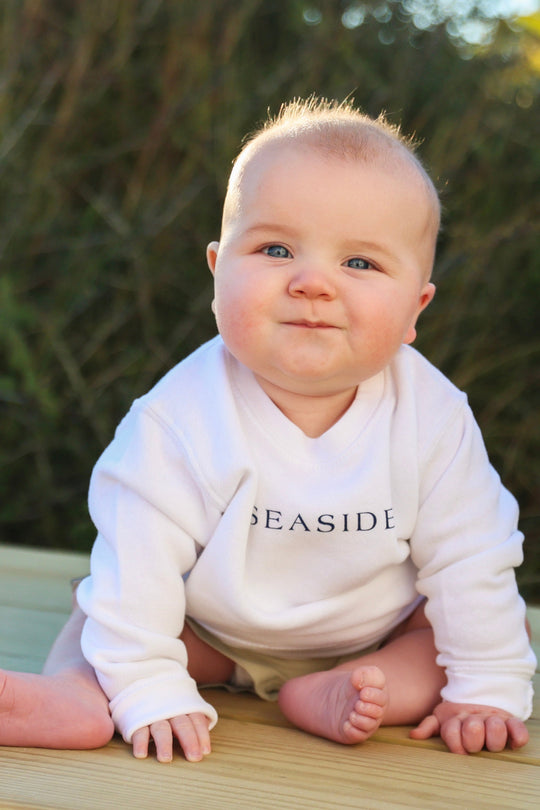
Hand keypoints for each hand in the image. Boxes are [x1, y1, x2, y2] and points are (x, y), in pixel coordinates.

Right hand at [131, 712, 210, 762]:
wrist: (138, 684)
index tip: (205, 751)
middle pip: (182, 724)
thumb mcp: (181, 708)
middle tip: (194, 757)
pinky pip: (138, 730)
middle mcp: (170, 709)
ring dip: (164, 743)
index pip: (196, 719)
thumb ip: (193, 722)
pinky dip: (140, 741)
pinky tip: (141, 754)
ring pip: (161, 728)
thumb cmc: (166, 705)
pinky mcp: (136, 719)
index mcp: (183, 706)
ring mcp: (152, 714)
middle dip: (189, 740)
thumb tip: (206, 744)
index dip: (202, 735)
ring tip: (166, 758)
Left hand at [410, 701, 528, 753]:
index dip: (455, 745)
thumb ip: (429, 726)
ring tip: (491, 743)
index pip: (452, 732)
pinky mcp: (510, 720)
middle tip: (475, 745)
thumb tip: (414, 736)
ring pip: (496, 728)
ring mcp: (493, 718)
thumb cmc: (460, 715)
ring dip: (495, 739)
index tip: (460, 752)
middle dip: (473, 741)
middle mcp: (475, 717)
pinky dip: (517, 737)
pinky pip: (518, 729)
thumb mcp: (443, 717)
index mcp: (457, 717)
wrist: (482, 694)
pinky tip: (512, 742)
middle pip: (473, 730)